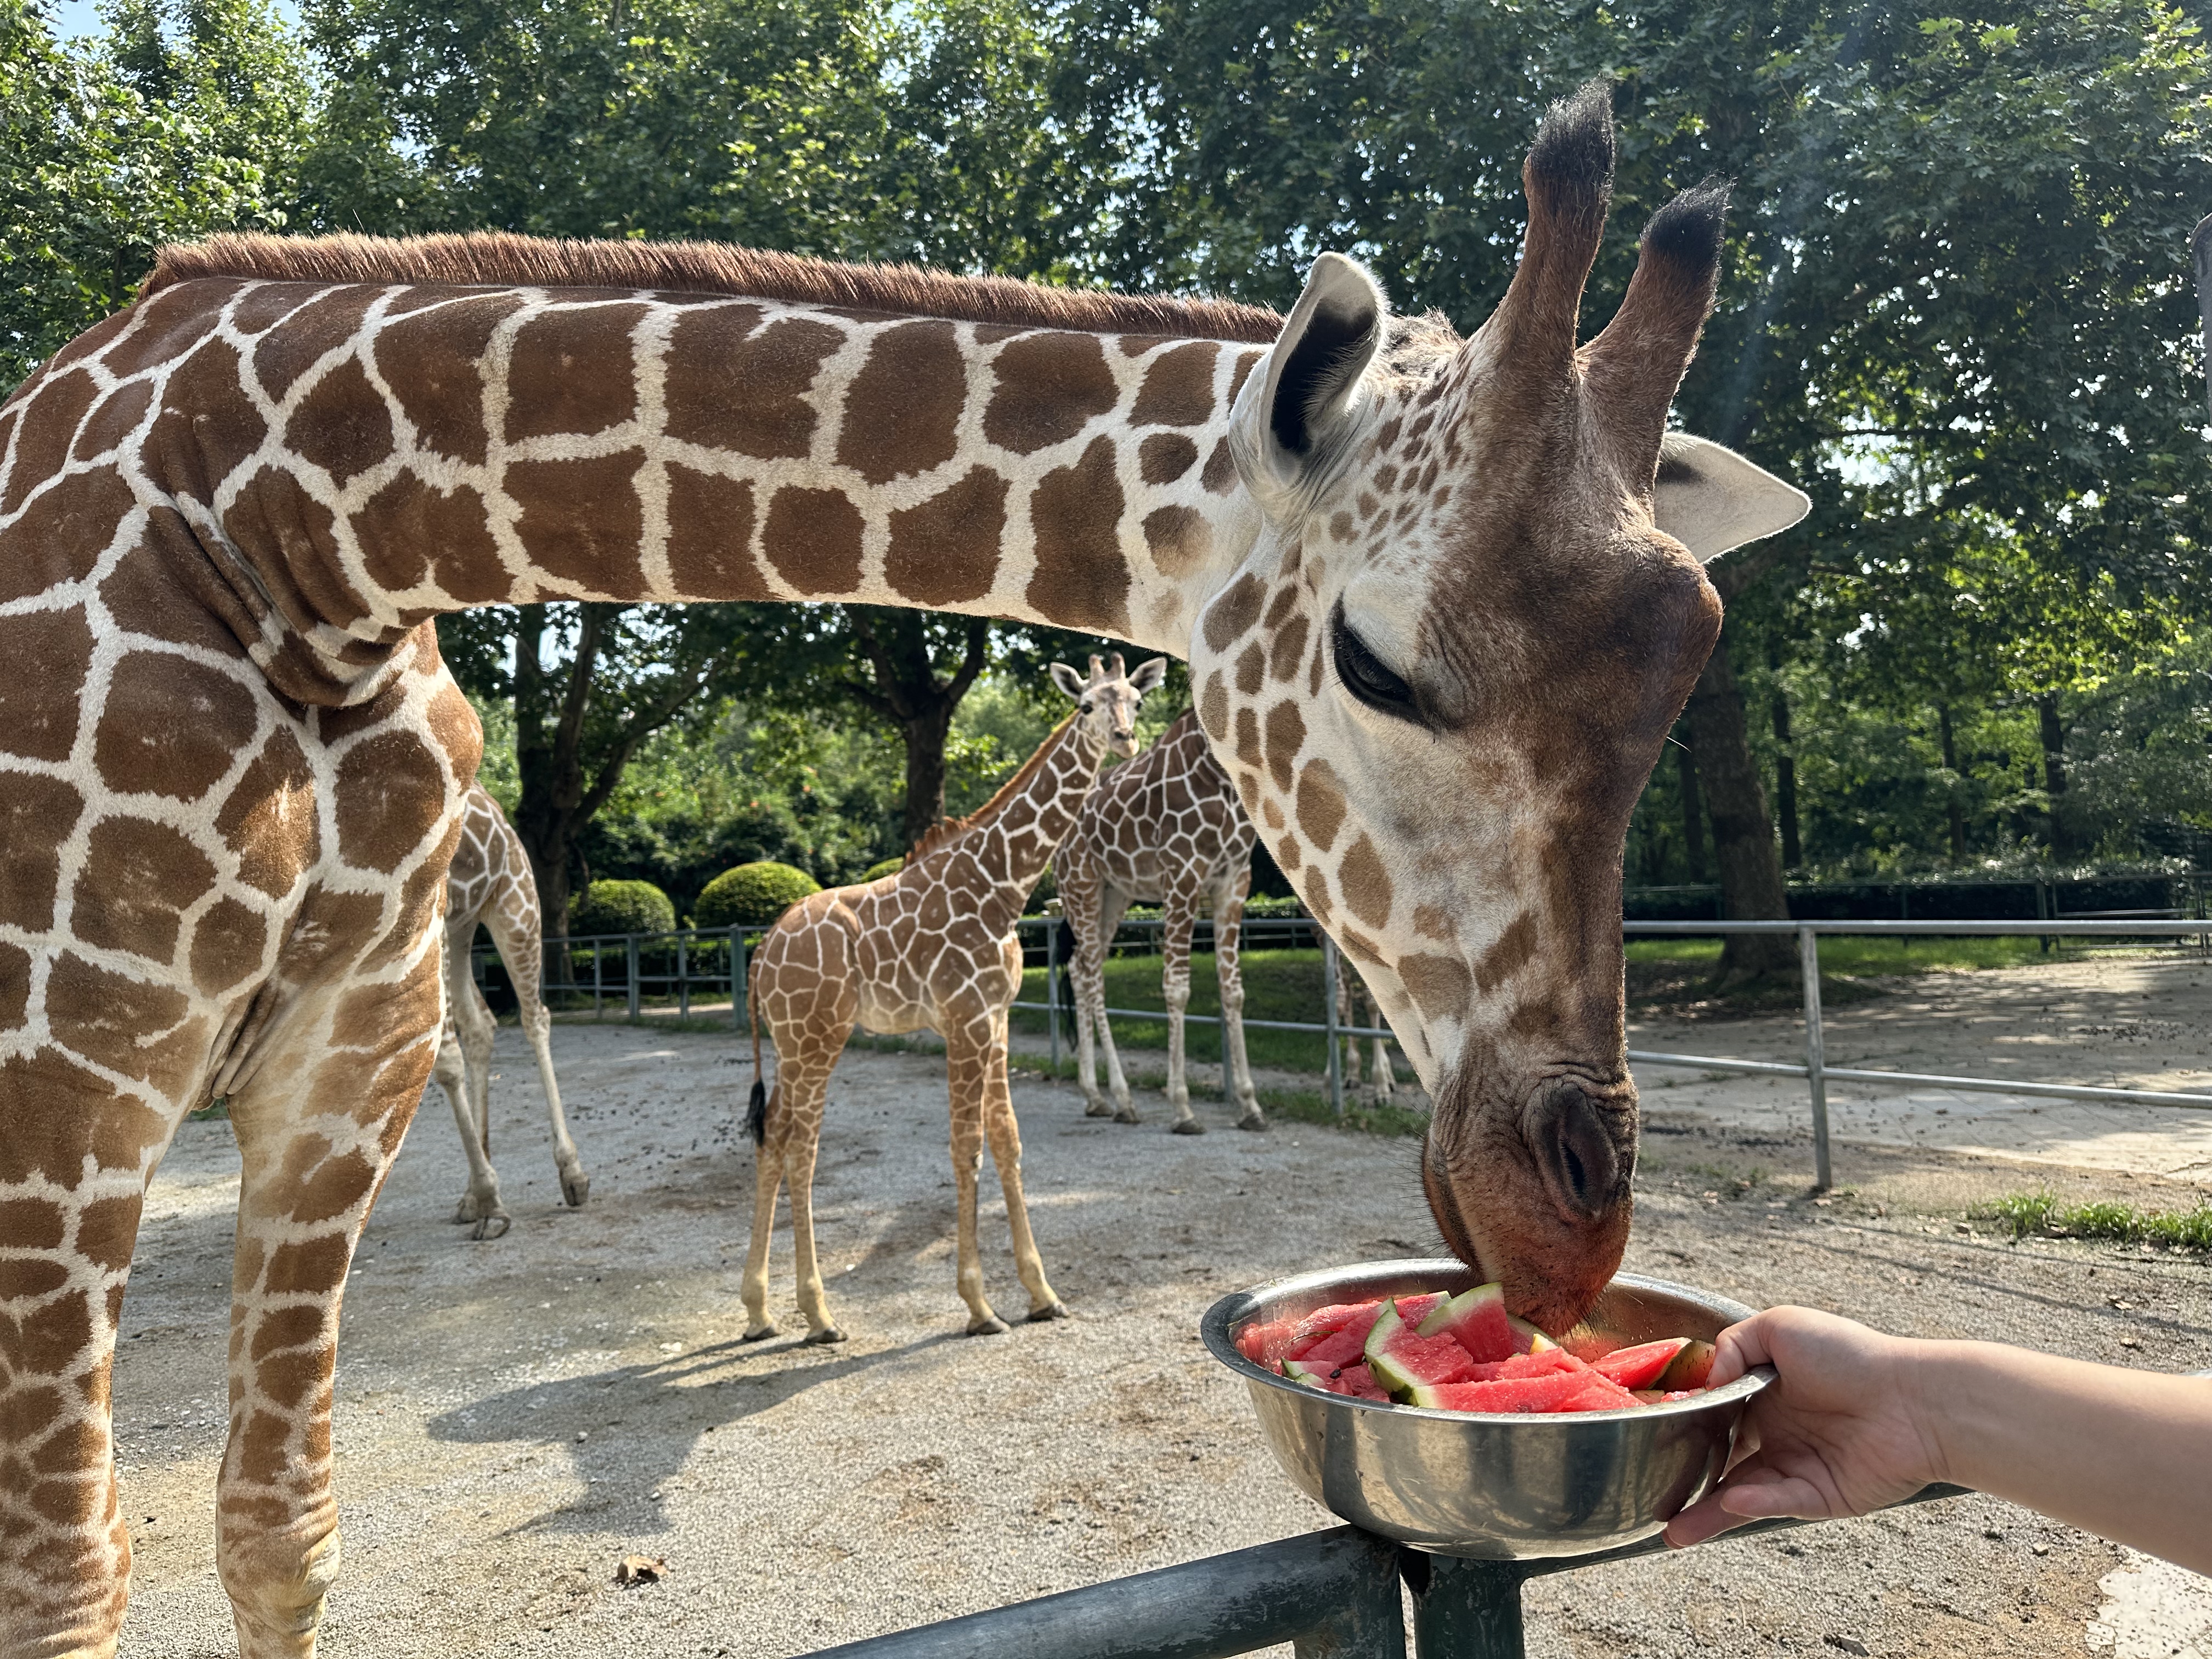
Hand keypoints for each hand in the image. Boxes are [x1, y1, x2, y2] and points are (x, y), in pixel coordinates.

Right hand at [1664, 1306, 1946, 1547]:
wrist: (1914, 1398)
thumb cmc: (1851, 1354)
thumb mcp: (1781, 1327)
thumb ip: (1732, 1345)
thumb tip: (1705, 1382)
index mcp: (1764, 1396)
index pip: (1715, 1418)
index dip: (1685, 1428)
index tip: (1651, 1436)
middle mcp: (1776, 1435)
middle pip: (1720, 1464)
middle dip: (1685, 1484)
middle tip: (1650, 1498)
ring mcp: (1796, 1468)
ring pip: (1741, 1495)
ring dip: (1708, 1514)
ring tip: (1673, 1532)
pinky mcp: (1820, 1497)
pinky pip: (1780, 1502)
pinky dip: (1755, 1502)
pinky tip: (1733, 1499)